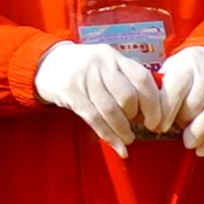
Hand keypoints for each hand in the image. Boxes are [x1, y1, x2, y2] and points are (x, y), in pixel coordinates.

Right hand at [30, 39, 156, 153]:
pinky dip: (108, 136)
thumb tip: (151, 110)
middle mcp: (100, 64)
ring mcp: (84, 77)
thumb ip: (126, 80)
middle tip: (140, 127)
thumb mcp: (105, 64)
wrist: (46, 63)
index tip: (157, 121)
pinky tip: (117, 146)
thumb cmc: (84, 68)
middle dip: (137, 117)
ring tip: (128, 139)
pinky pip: (94, 118)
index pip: (142, 79)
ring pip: (110, 110)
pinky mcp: (70, 92)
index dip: (154, 104)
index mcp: (114, 56)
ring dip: (123, 130)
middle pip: (127, 95)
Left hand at [156, 45, 203, 156]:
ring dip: (200, 134)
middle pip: (196, 104)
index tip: (157, 126)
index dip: (166, 112)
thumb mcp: (173, 68)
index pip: (176, 89)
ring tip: (189, 143)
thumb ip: (161, 87)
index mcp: (188, 63)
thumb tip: (145, 111)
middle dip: (183, 123)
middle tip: (174, 133)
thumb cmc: (192, 68)